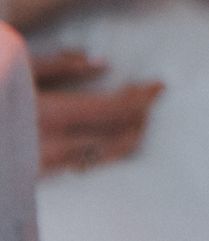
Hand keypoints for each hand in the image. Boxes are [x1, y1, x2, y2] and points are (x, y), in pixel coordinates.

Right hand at [31, 51, 161, 176]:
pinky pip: (81, 167)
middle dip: (141, 118)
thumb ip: (59, 66)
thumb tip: (103, 63)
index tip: (159, 86)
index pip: (115, 110)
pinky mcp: (34, 176)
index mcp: (49, 114)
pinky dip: (104, 153)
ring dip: (128, 137)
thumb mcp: (18, 69)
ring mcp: (42, 165)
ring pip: (103, 157)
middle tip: (151, 101)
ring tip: (139, 120)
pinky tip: (110, 140)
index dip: (142, 98)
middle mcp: (49, 145)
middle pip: (117, 136)